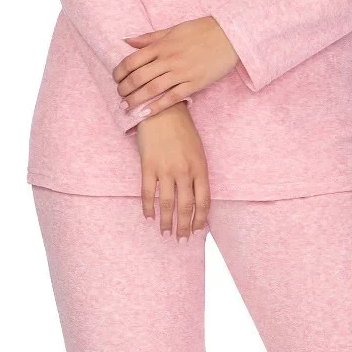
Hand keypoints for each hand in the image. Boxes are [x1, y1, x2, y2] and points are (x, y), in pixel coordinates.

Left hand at [113, 17, 238, 116]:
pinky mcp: (194, 83)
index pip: (132, 60)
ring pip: (152, 89)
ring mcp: (182, 72)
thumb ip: (150, 37)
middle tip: (119, 95)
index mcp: (162, 45)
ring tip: (126, 107)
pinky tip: (145, 113)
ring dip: (135, 100)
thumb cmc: (202, 30)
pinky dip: (156, 106)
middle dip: (124, 89)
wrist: (230, 35)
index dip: (119, 72)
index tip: (116, 79)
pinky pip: (172, 98)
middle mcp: (169, 59)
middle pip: (139, 77)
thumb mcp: (173, 29)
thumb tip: (127, 41)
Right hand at [136, 103, 209, 237]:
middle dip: (184, 227)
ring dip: (167, 222)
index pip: (203, 201)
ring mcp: (165, 169)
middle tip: (181, 240)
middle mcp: (184, 171)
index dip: (200, 219)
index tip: (196, 231)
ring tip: (165, 234)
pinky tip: (149, 217)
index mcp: (200, 167)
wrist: (162, 110)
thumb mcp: (198, 151)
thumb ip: (197, 173)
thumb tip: (196, 197)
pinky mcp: (148, 166)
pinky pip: (147, 192)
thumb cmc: (182, 130)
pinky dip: (148, 207)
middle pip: (186, 206)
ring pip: (167, 203)